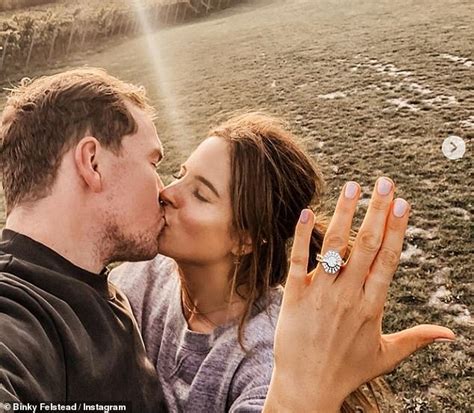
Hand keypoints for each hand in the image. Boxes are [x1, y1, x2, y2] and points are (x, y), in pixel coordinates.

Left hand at [264, 177, 454, 411]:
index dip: (397, 230)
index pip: (388, 260)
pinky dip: (302, 235)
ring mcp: (319, 293)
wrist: (306, 387)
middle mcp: (348, 295)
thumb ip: (417, 339)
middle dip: (378, 211)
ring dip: (344, 213)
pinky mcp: (294, 295)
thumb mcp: (386, 356)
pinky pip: (298, 260)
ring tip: (353, 185)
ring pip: (334, 246)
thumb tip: (452, 334)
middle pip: (366, 246)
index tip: (404, 204)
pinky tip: (306, 210)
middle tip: (385, 182)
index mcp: (372, 306)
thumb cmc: (347, 371)